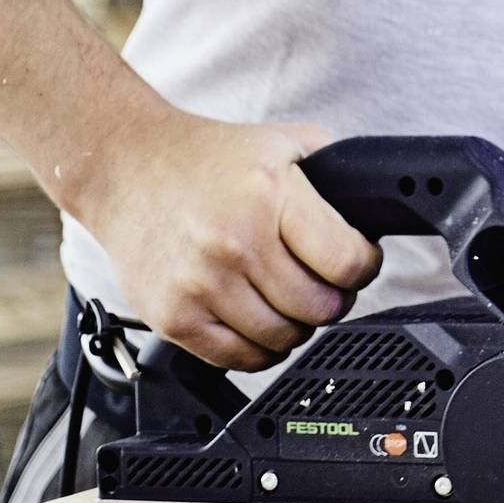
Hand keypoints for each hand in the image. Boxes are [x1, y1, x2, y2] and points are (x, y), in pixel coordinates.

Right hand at [69, 107, 381, 370]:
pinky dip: (260, 350)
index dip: (364, 266)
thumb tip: (377, 209)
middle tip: (321, 283)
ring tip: (286, 298)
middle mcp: (234, 243)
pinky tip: (258, 320)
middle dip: (332, 299)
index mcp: (268, 195)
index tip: (358, 262)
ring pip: (283, 339)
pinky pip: (239, 360)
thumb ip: (335, 174)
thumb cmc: (208, 159)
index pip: (346, 262)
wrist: (126, 167)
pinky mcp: (173, 317)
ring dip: (296, 326)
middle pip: (319, 308)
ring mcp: (200, 284)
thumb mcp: (284, 143)